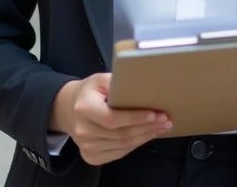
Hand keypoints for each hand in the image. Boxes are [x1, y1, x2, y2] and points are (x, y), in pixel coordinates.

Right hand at [49, 73, 171, 165]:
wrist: (70, 109)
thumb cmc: (90, 92)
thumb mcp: (100, 79)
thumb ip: (117, 81)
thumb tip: (142, 84)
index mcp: (84, 109)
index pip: (113, 119)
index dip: (135, 118)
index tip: (155, 114)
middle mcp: (83, 130)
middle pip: (121, 134)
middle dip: (147, 127)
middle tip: (165, 120)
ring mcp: (87, 146)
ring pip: (124, 145)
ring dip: (145, 136)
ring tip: (161, 127)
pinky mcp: (92, 156)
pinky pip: (120, 152)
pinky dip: (136, 144)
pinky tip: (147, 135)